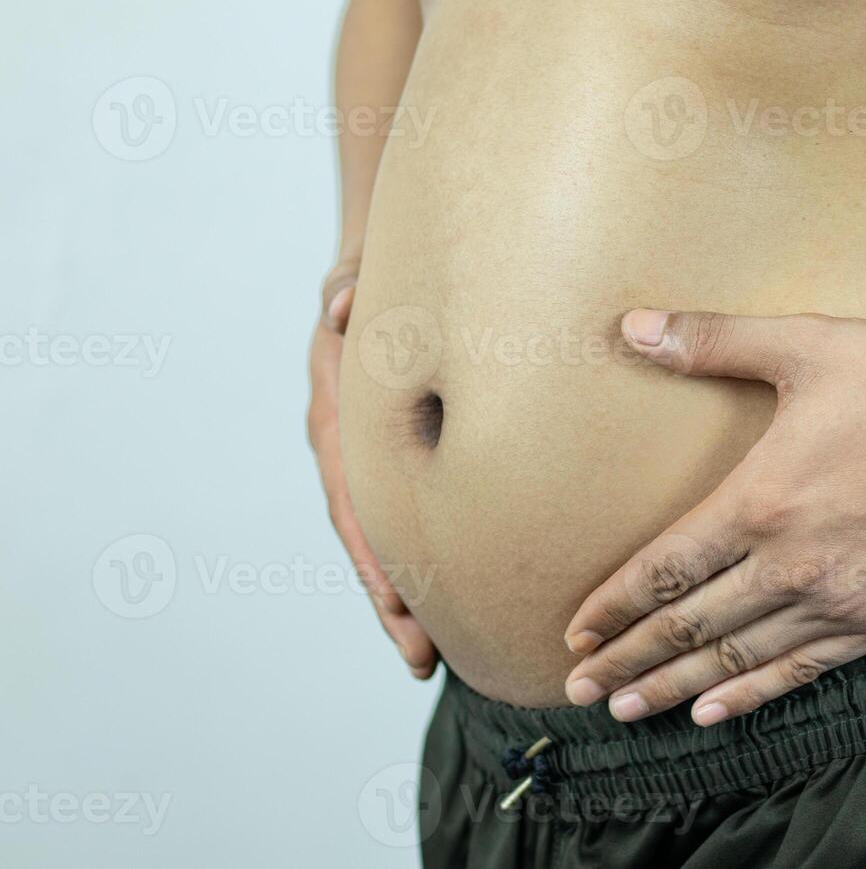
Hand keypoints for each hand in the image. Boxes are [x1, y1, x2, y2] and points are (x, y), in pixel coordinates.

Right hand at [308, 266, 437, 678]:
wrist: (370, 279)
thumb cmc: (371, 280)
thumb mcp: (354, 277)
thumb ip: (347, 289)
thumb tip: (342, 307)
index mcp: (336, 419)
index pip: (354, 502)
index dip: (374, 558)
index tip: (397, 608)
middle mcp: (347, 452)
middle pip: (369, 540)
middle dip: (392, 600)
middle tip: (422, 659)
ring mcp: (368, 462)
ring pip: (388, 539)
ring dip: (407, 596)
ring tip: (436, 657)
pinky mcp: (398, 461)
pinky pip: (411, 517)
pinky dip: (426, 560)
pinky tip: (458, 602)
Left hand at [563, 308, 865, 724]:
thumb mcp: (808, 346)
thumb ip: (714, 341)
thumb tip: (632, 325)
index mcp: (761, 502)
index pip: (664, 571)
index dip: (613, 606)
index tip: (574, 633)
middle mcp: (792, 565)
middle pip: (687, 626)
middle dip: (626, 660)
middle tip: (577, 687)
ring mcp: (840, 602)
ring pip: (737, 659)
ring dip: (673, 687)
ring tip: (625, 709)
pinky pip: (801, 670)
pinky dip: (751, 695)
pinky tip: (713, 711)